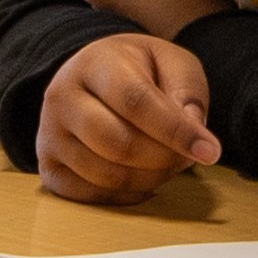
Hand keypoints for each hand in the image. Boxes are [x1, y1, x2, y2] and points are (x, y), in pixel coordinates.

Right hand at [35, 32, 220, 200]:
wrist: (93, 75)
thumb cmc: (139, 70)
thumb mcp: (171, 62)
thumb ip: (187, 91)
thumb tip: (194, 133)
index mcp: (95, 62)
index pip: (135, 102)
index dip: (175, 130)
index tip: (210, 151)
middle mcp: (62, 97)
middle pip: (117, 143)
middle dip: (163, 158)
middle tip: (187, 157)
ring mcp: (49, 134)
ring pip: (105, 174)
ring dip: (150, 180)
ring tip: (167, 164)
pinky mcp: (47, 165)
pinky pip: (90, 195)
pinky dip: (126, 195)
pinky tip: (143, 178)